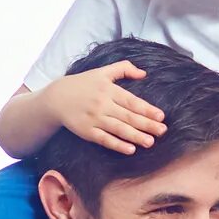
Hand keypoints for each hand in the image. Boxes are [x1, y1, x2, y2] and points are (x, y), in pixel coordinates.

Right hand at [42, 62, 166, 154]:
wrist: (56, 98)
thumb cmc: (83, 84)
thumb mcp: (102, 71)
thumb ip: (123, 68)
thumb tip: (143, 73)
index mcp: (109, 90)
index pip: (131, 101)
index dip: (147, 109)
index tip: (161, 116)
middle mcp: (102, 104)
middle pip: (128, 116)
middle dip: (146, 124)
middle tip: (162, 131)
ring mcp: (94, 119)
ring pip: (118, 129)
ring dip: (135, 136)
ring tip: (150, 142)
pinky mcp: (87, 131)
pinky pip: (104, 139)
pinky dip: (117, 145)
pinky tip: (130, 149)